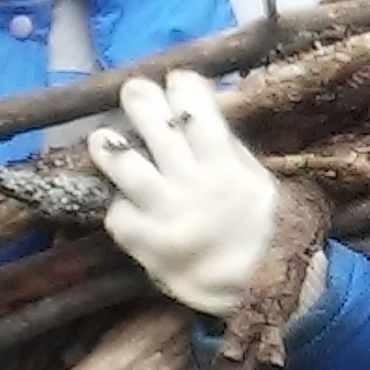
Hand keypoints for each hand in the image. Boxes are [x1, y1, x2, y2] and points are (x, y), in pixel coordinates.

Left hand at [87, 71, 325, 320]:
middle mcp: (193, 182)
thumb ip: (231, 151)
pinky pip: (118, 214)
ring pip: (125, 165)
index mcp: (226, 164)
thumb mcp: (261, 183)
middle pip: (156, 125)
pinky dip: (118, 206)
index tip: (176, 79)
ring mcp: (166, 212)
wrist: (263, 290)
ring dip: (108, 146)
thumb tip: (211, 109)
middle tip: (134, 90)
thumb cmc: (267, 232)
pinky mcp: (146, 242)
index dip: (182, 87)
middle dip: (141, 100)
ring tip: (101, 138)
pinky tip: (122, 202)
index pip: (197, 108)